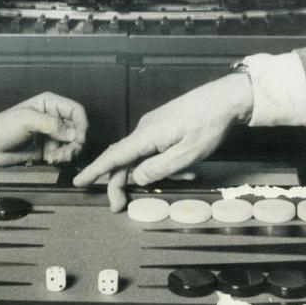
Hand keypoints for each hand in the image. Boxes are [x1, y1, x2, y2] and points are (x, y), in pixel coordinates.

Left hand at [0, 92, 87, 165]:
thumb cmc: (3, 127)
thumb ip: (51, 124)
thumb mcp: (26, 120)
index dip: (82, 124)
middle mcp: (54, 118)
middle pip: (78, 129)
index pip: (76, 110)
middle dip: (76, 143)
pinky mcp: (48, 149)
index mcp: (50, 104)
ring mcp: (52, 135)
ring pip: (73, 144)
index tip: (79, 138)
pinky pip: (64, 154)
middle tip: (69, 153)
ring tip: (57, 158)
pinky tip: (51, 160)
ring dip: (69, 153)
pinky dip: (61, 159)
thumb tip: (73, 134)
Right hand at [71, 73, 251, 211]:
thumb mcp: (186, 155)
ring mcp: (154, 126)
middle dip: (120, 182)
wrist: (226, 99)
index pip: (113, 156)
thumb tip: (138, 177)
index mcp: (147, 135)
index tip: (79, 181)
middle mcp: (145, 129)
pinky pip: (155, 149)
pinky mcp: (164, 126)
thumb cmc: (209, 124)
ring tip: (184, 177)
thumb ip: (159, 169)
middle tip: (119, 205)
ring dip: (153, 172)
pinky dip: (164, 162)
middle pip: (124, 159)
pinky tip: (186, 168)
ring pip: (143, 156)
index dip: (95, 171)